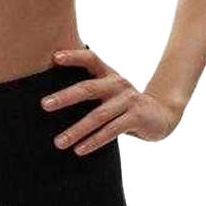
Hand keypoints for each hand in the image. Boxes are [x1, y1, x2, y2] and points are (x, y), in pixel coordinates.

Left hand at [39, 46, 182, 153]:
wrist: (160, 115)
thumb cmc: (123, 103)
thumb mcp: (108, 90)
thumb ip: (88, 87)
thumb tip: (50, 95)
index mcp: (108, 73)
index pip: (90, 58)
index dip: (73, 56)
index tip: (54, 58)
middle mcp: (117, 84)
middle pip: (88, 89)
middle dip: (64, 97)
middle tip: (44, 105)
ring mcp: (128, 100)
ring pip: (98, 116)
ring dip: (76, 130)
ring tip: (58, 142)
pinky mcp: (136, 118)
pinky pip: (111, 131)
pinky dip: (94, 141)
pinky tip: (79, 150)